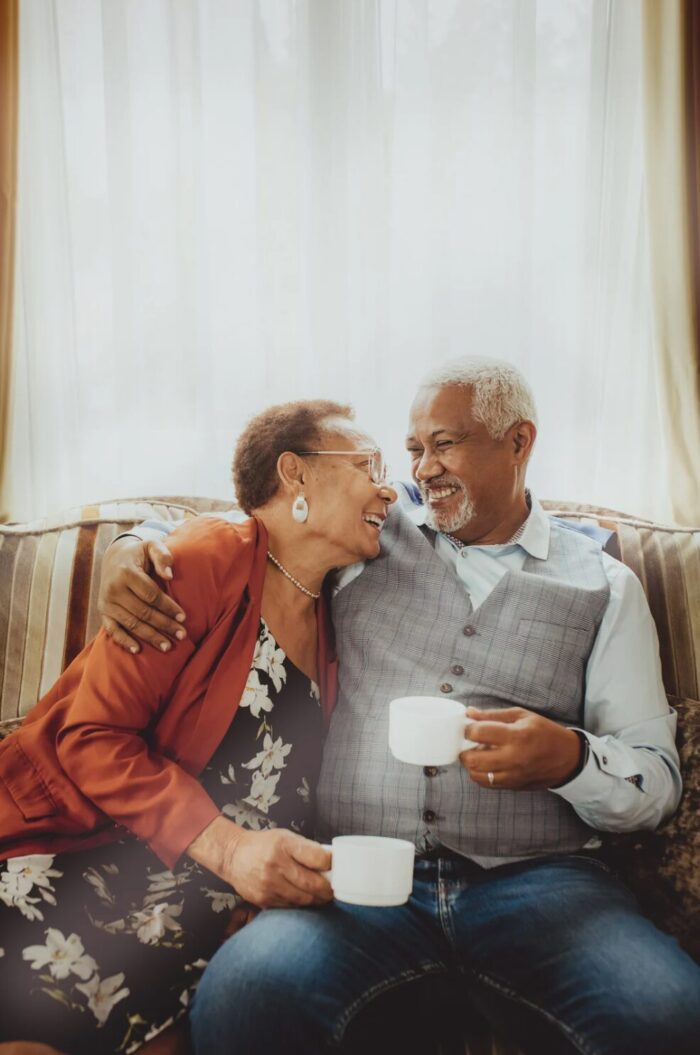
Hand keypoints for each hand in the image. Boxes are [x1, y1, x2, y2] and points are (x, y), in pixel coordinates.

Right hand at [98, 535, 185, 652]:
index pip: (151, 595)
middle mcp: (113, 589)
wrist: (114, 558)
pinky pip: (112, 630)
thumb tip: (169, 575)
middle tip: (182, 635)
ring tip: (168, 646)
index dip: (168, 607)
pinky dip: (123, 641)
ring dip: (150, 636)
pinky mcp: (103, 612)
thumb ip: (163, 556)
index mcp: (126, 572)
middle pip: (143, 612)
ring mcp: (106, 602)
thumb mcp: (152, 546)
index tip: (183, 617)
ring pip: (131, 623)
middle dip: (164, 625)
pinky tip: (138, 650)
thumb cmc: (139, 554)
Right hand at [187, 816, 332, 908]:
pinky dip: (300, 905)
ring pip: (303, 900)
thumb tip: (331, 863)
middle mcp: (276, 864)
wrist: (234, 855)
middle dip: (328, 890)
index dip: (330, 864)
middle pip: (312, 884)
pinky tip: (304, 899)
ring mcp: (268, 884)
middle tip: (333, 890)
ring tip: (322, 896)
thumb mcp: (285, 837)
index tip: (335, 867)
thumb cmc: (264, 845)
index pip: (316, 858)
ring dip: (316, 900)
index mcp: (284, 844)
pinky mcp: (263, 899)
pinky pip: (289, 906)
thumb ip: (306, 849)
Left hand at [460, 707, 582, 790]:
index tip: (469, 727)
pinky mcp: (514, 786)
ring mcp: (513, 775)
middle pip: (473, 760)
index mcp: (516, 736)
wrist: (567, 758)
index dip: (468, 729)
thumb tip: (469, 713)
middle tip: (467, 744)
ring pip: (477, 776)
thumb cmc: (544, 732)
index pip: (479, 733)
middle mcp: (513, 758)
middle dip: (464, 751)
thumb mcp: (522, 716)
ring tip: (477, 755)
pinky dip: (481, 775)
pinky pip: (488, 784)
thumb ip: (493, 715)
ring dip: (471, 765)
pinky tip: (486, 765)